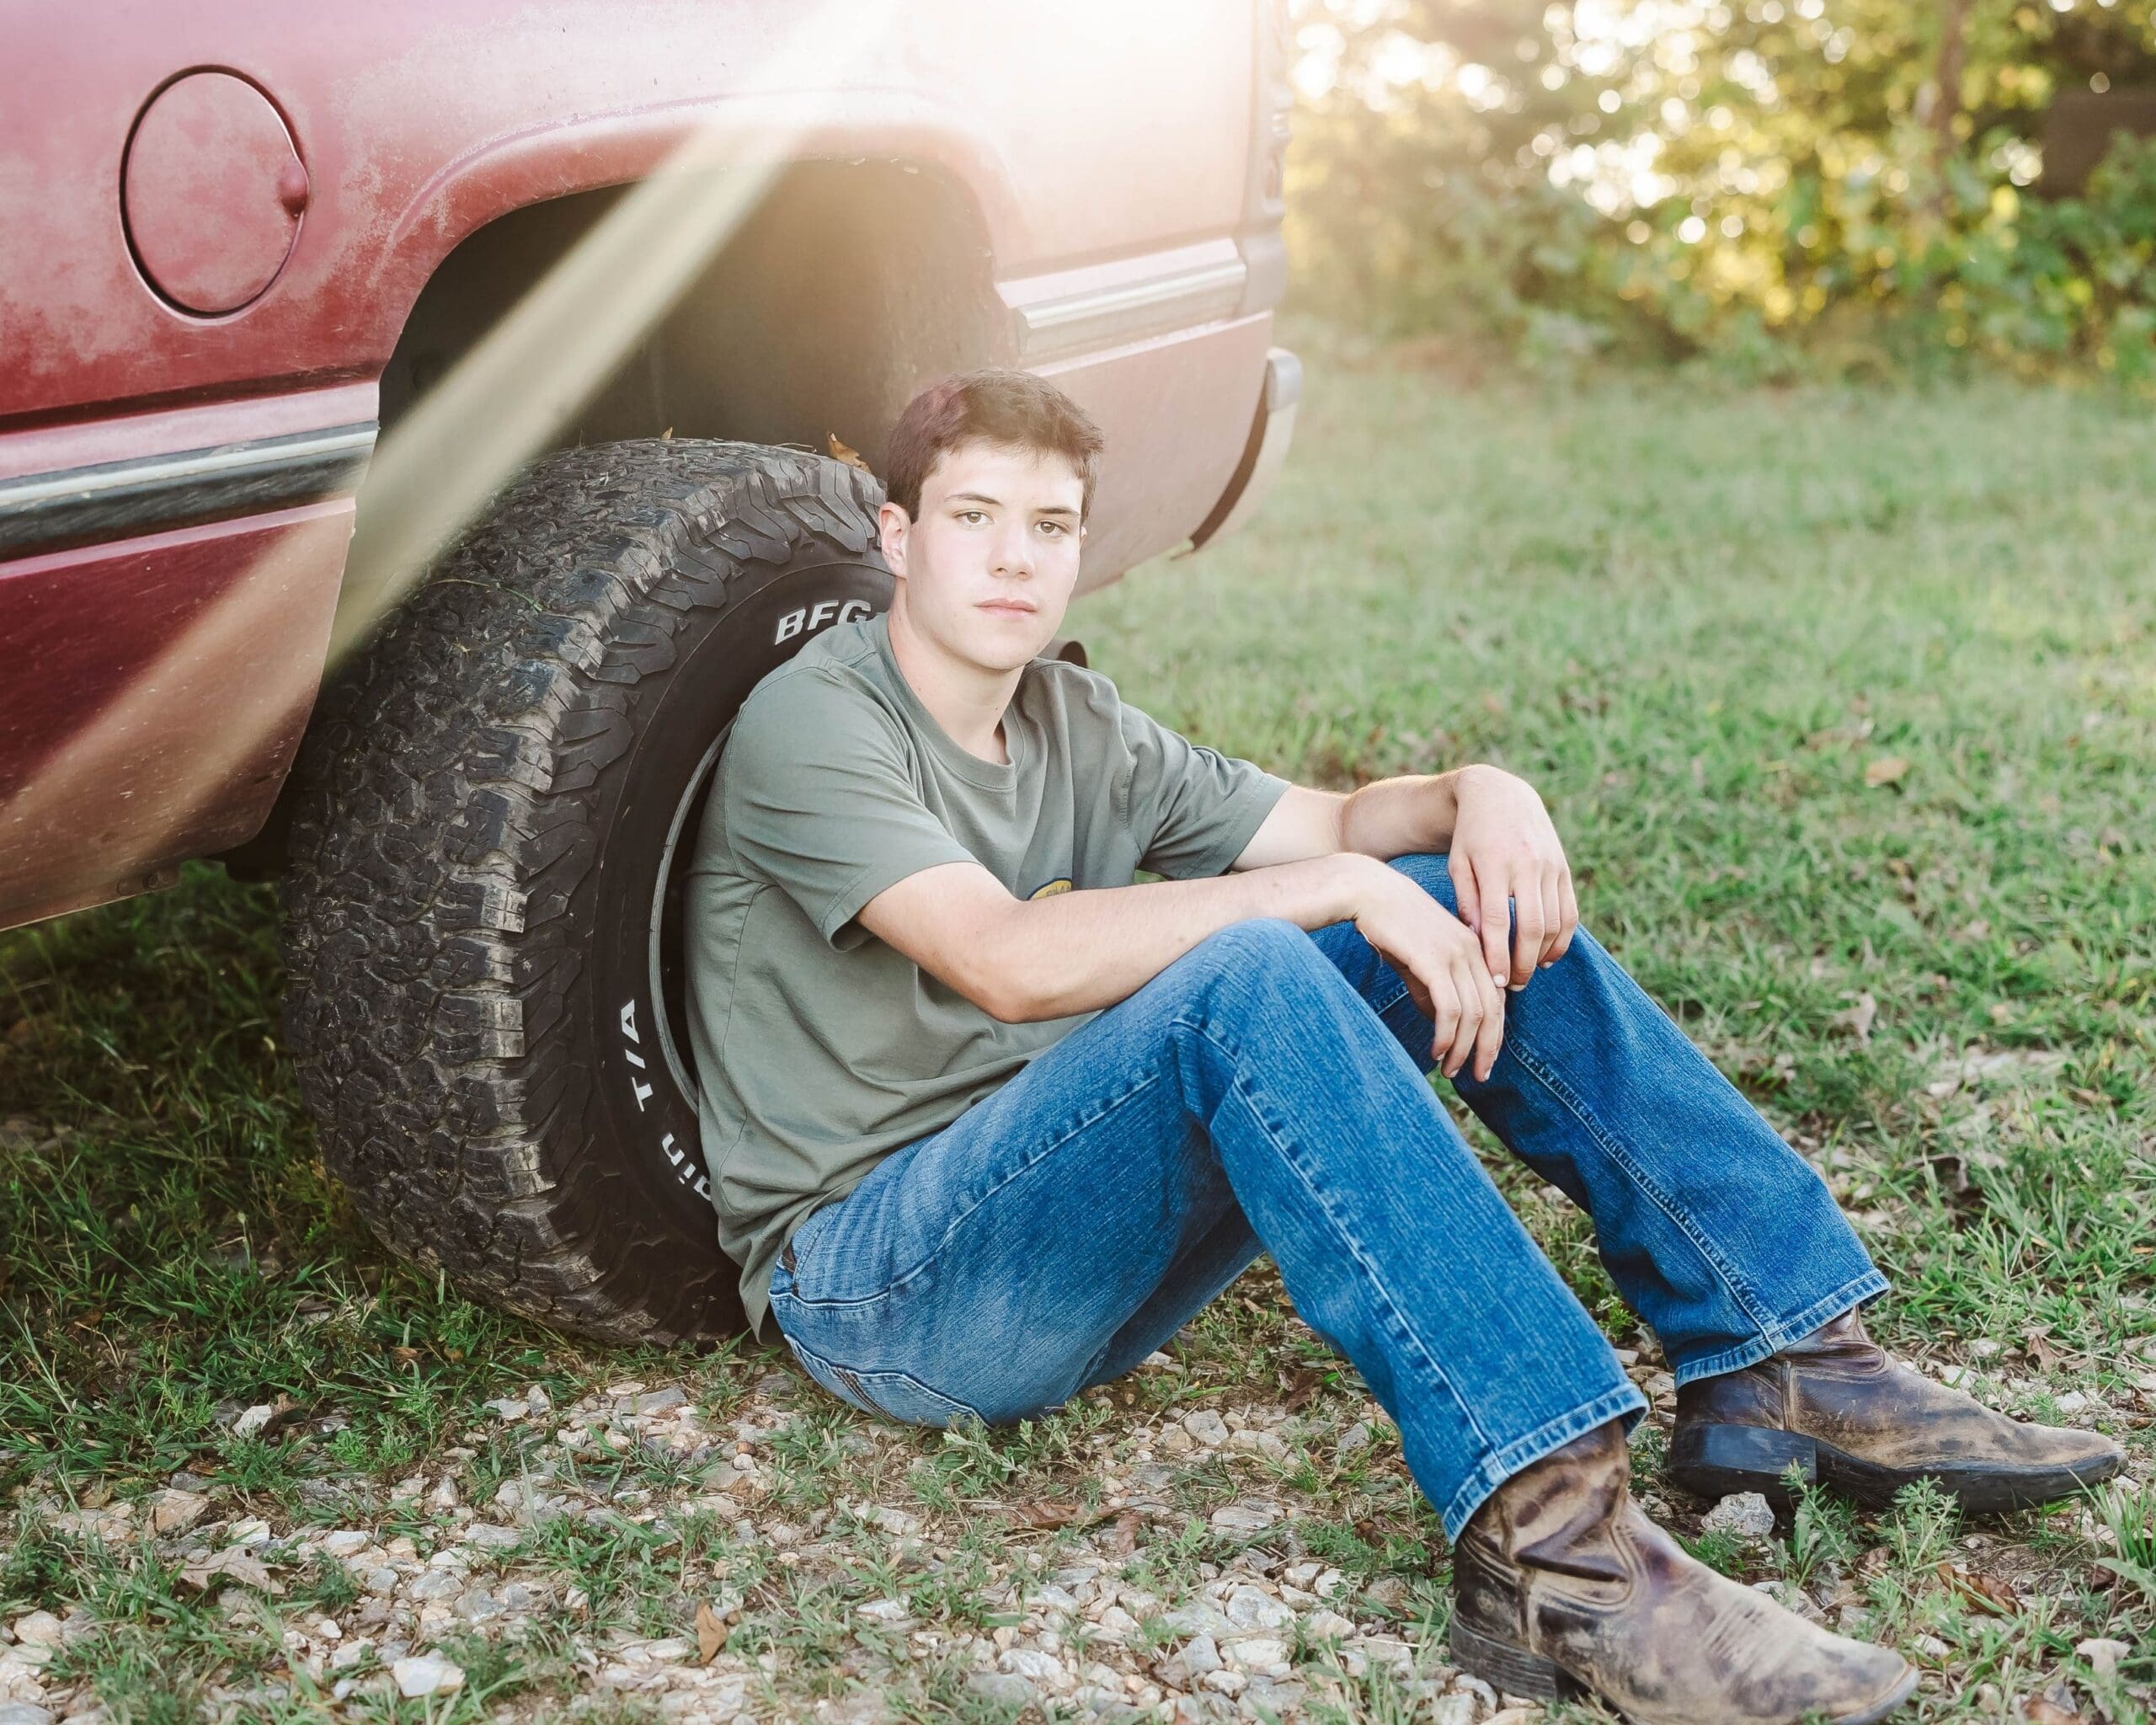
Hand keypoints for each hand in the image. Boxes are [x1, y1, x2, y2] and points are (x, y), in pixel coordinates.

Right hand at [1346, 858, 1507, 1080]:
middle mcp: (1474, 951)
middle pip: (1493, 1011)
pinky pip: (1450, 1008)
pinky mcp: (1435, 961)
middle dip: (1487, 1048)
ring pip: (1473, 1014)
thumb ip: (1433, 987)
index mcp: (1476, 947)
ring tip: (1450, 1069)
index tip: (1484, 1059)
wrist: (1369, 892)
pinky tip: (1437, 1051)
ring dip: (1463, 1048)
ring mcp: (1456, 955)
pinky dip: (1447, 1036)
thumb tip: (1441, 1022)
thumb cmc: (1390, 924)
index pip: (1496, 999)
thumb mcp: (1420, 958)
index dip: (1494, 1034)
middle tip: (1477, 1075)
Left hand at [1447, 765, 1578, 990]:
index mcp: (1493, 864)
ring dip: (1543, 955)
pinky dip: (1562, 939)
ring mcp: (1549, 866)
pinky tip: (1546, 957)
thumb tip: (1475, 942)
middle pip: (1531, 927)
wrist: (1500, 795)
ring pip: (1555, 922)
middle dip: (1524, 963)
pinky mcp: (1564, 868)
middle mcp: (1526, 865)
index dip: (1497, 956)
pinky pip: (1570, 912)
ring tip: (1526, 974)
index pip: (1497, 921)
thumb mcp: (1458, 864)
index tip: (1495, 982)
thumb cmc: (1470, 837)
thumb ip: (1467, 901)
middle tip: (1513, 987)